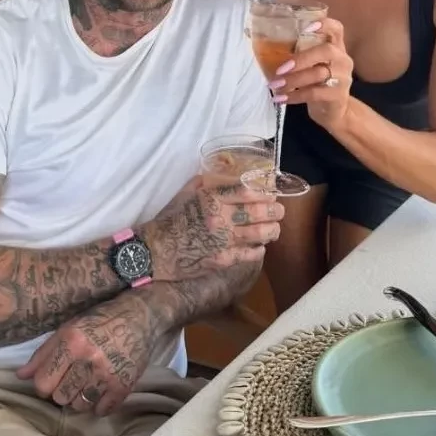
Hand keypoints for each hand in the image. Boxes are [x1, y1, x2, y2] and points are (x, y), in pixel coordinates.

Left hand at [18, 292, 159, 415]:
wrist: (140, 316)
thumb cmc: (100, 320)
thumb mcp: (68, 328)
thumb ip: (43, 353)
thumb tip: (20, 376)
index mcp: (71, 341)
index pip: (42, 383)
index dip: (44, 384)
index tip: (52, 379)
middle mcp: (88, 358)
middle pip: (59, 398)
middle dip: (62, 391)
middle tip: (73, 379)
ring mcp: (107, 373)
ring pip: (79, 406)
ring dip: (80, 398)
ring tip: (88, 383)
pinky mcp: (124, 385)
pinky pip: (102, 410)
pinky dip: (100, 404)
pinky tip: (102, 389)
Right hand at [138, 175, 282, 281]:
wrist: (157, 250)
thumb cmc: (173, 217)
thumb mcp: (188, 191)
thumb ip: (212, 181)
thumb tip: (235, 176)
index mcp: (212, 198)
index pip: (248, 191)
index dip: (265, 192)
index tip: (271, 193)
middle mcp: (221, 218)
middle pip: (259, 212)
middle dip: (275, 211)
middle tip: (279, 211)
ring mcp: (224, 241)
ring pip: (260, 234)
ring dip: (272, 230)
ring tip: (274, 228)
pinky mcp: (224, 260)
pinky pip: (251, 254)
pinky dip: (260, 249)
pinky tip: (260, 245)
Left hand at [271, 16, 353, 128]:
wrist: (334, 112)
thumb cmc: (318, 83)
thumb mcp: (313, 65)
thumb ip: (301, 54)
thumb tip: (269, 48)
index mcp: (336, 47)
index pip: (337, 29)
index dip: (324, 24)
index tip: (306, 27)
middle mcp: (342, 59)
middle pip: (326, 50)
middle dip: (301, 58)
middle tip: (280, 68)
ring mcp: (343, 78)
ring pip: (318, 74)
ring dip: (293, 79)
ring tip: (275, 85)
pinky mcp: (338, 95)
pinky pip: (314, 93)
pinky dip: (295, 95)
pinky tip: (281, 98)